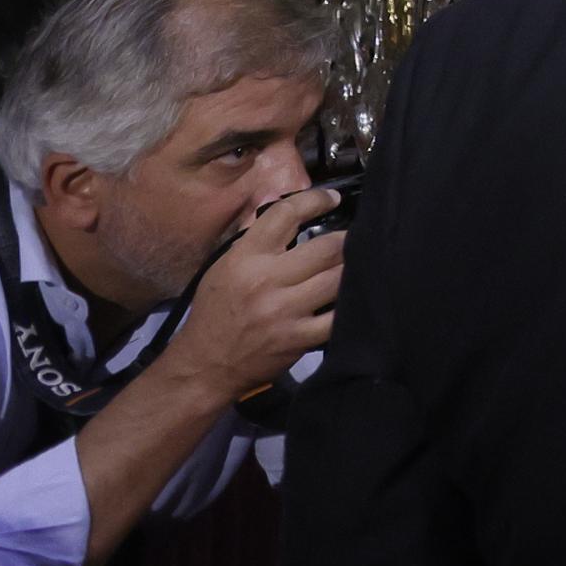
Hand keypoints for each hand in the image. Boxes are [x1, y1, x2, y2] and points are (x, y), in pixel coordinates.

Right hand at [157, 186, 341, 401]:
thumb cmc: (216, 311)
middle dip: (348, 240)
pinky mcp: (298, 338)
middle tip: (355, 239)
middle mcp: (266, 280)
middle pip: (328, 247)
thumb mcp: (224, 267)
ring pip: (339, 278)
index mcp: (246, 258)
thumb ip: (255, 239)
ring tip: (360, 265)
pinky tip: (355, 298)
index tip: (332, 200)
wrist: (205, 365)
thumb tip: (286, 206)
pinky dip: (350, 306)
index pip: (286, 214)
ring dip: (354, 270)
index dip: (315, 200)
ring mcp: (284, 311)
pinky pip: (338, 317)